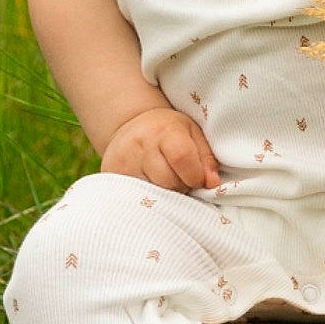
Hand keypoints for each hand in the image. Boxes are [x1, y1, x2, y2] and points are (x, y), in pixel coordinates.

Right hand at [101, 107, 219, 192]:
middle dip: (181, 187)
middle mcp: (141, 146)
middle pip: (168, 181)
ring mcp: (124, 163)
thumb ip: (206, 158)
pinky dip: (147, 198)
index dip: (195, 176)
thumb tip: (212, 183)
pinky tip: (150, 187)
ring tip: (165, 183)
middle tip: (181, 180)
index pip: (182, 158)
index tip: (198, 180)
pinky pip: (135, 198)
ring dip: (165, 195)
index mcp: (165, 132)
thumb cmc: (168, 131)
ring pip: (152, 193)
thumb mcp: (192, 133)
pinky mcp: (112, 177)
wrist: (131, 125)